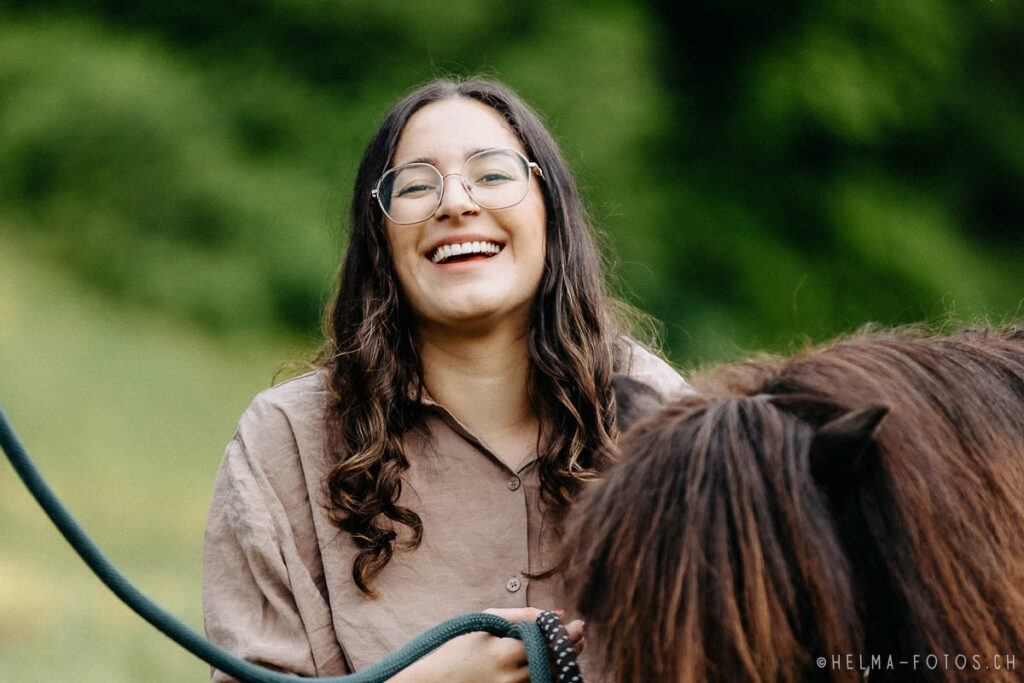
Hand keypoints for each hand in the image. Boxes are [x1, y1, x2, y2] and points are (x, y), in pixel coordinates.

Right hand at [387, 607, 583, 681]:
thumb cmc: (460, 647)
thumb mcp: (487, 623)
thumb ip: (521, 616)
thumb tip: (555, 613)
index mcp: (504, 652)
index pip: (549, 642)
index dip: (569, 634)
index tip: (579, 624)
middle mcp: (512, 677)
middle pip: (556, 662)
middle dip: (572, 646)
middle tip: (580, 633)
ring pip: (551, 677)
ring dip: (565, 661)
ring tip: (570, 646)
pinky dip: (552, 674)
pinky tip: (554, 662)